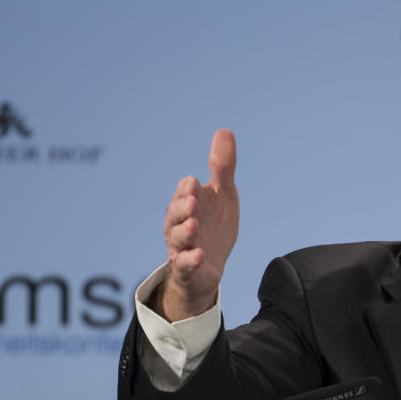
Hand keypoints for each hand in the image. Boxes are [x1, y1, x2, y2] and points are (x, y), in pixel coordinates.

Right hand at [158, 129, 239, 320]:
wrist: (210, 267)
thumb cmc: (214, 226)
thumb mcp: (223, 195)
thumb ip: (222, 166)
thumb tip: (224, 131)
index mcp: (189, 203)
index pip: (185, 192)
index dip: (189, 189)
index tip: (195, 184)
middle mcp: (181, 223)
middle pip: (176, 214)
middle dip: (182, 207)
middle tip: (192, 202)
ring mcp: (183, 246)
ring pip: (178, 238)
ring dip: (185, 231)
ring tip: (194, 226)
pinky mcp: (189, 268)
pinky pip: (186, 265)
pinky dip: (191, 260)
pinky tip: (199, 256)